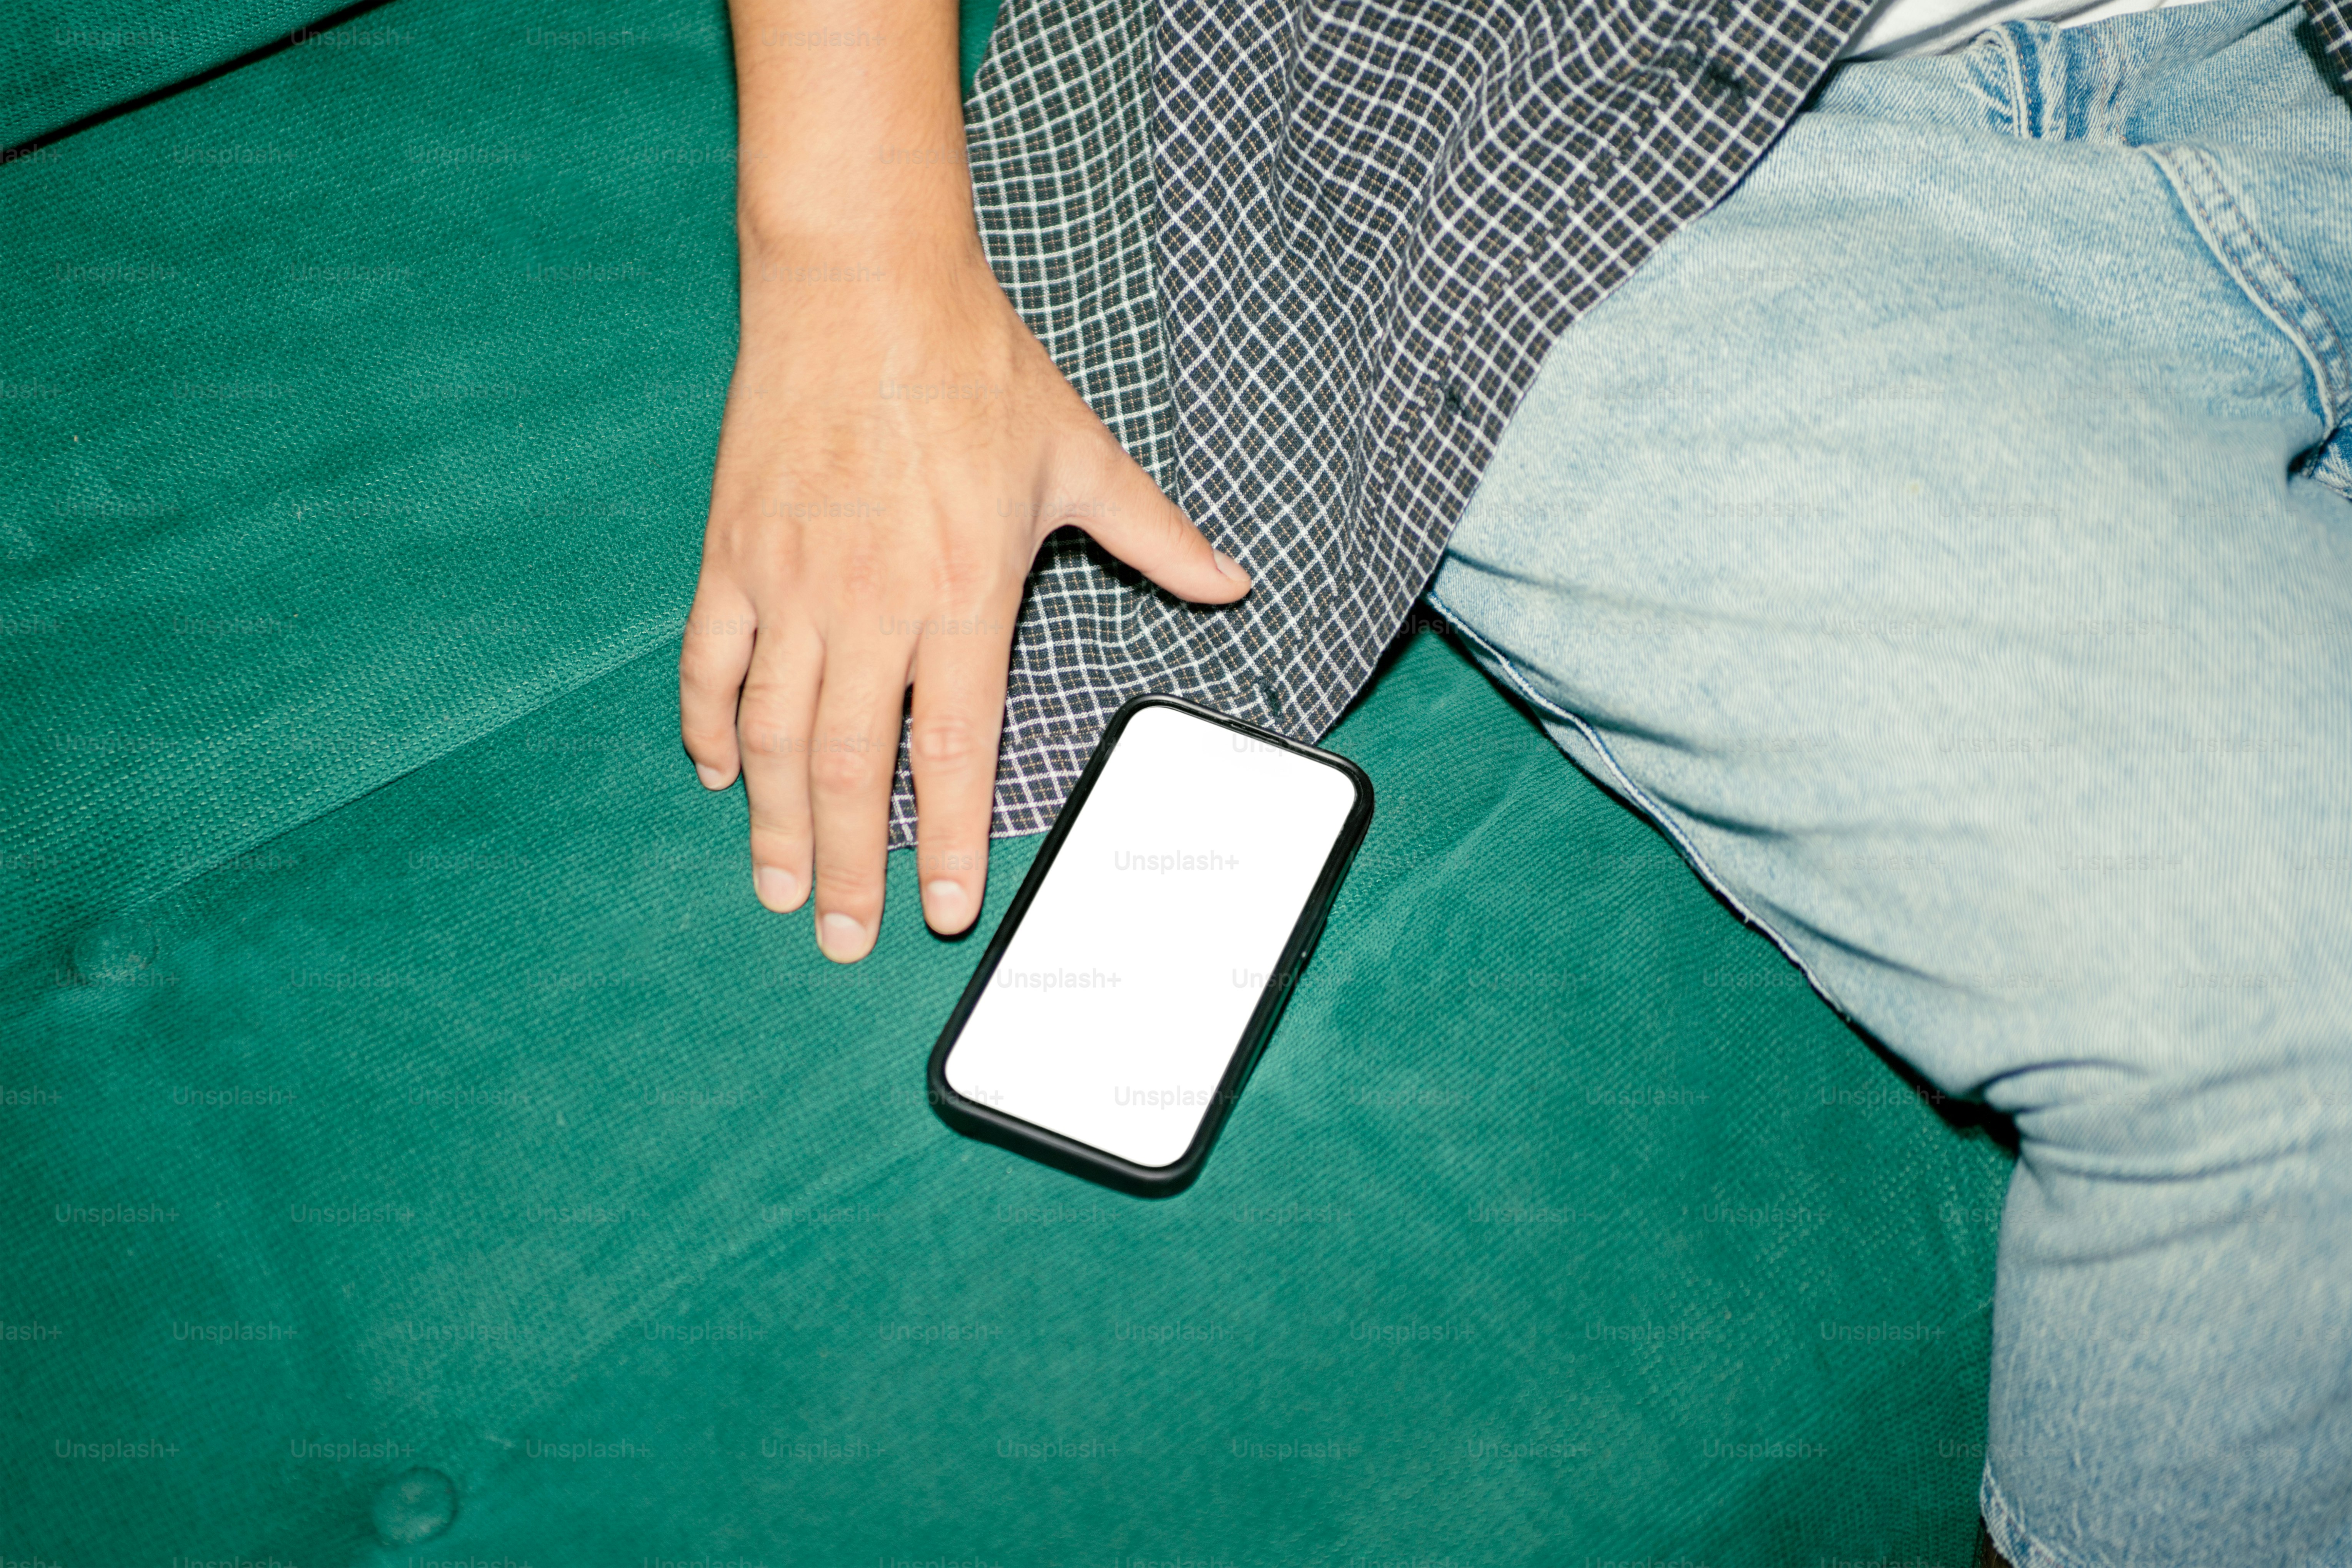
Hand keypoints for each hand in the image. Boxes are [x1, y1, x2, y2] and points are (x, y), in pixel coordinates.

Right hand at [679, 237, 1249, 961]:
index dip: (942, 845)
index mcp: (963, 595)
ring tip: (779, 890)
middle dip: (849, 867)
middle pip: (850, 768)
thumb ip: (1155, 536)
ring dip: (775, 824)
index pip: (950, 752)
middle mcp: (871, 606)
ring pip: (773, 735)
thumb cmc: (974, 366)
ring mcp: (792, 582)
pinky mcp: (734, 551)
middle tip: (841, 939)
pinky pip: (711, 661)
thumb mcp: (1079, 454)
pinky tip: (716, 778)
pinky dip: (708, 726)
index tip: (938, 914)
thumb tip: (1233, 582)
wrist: (864, 282)